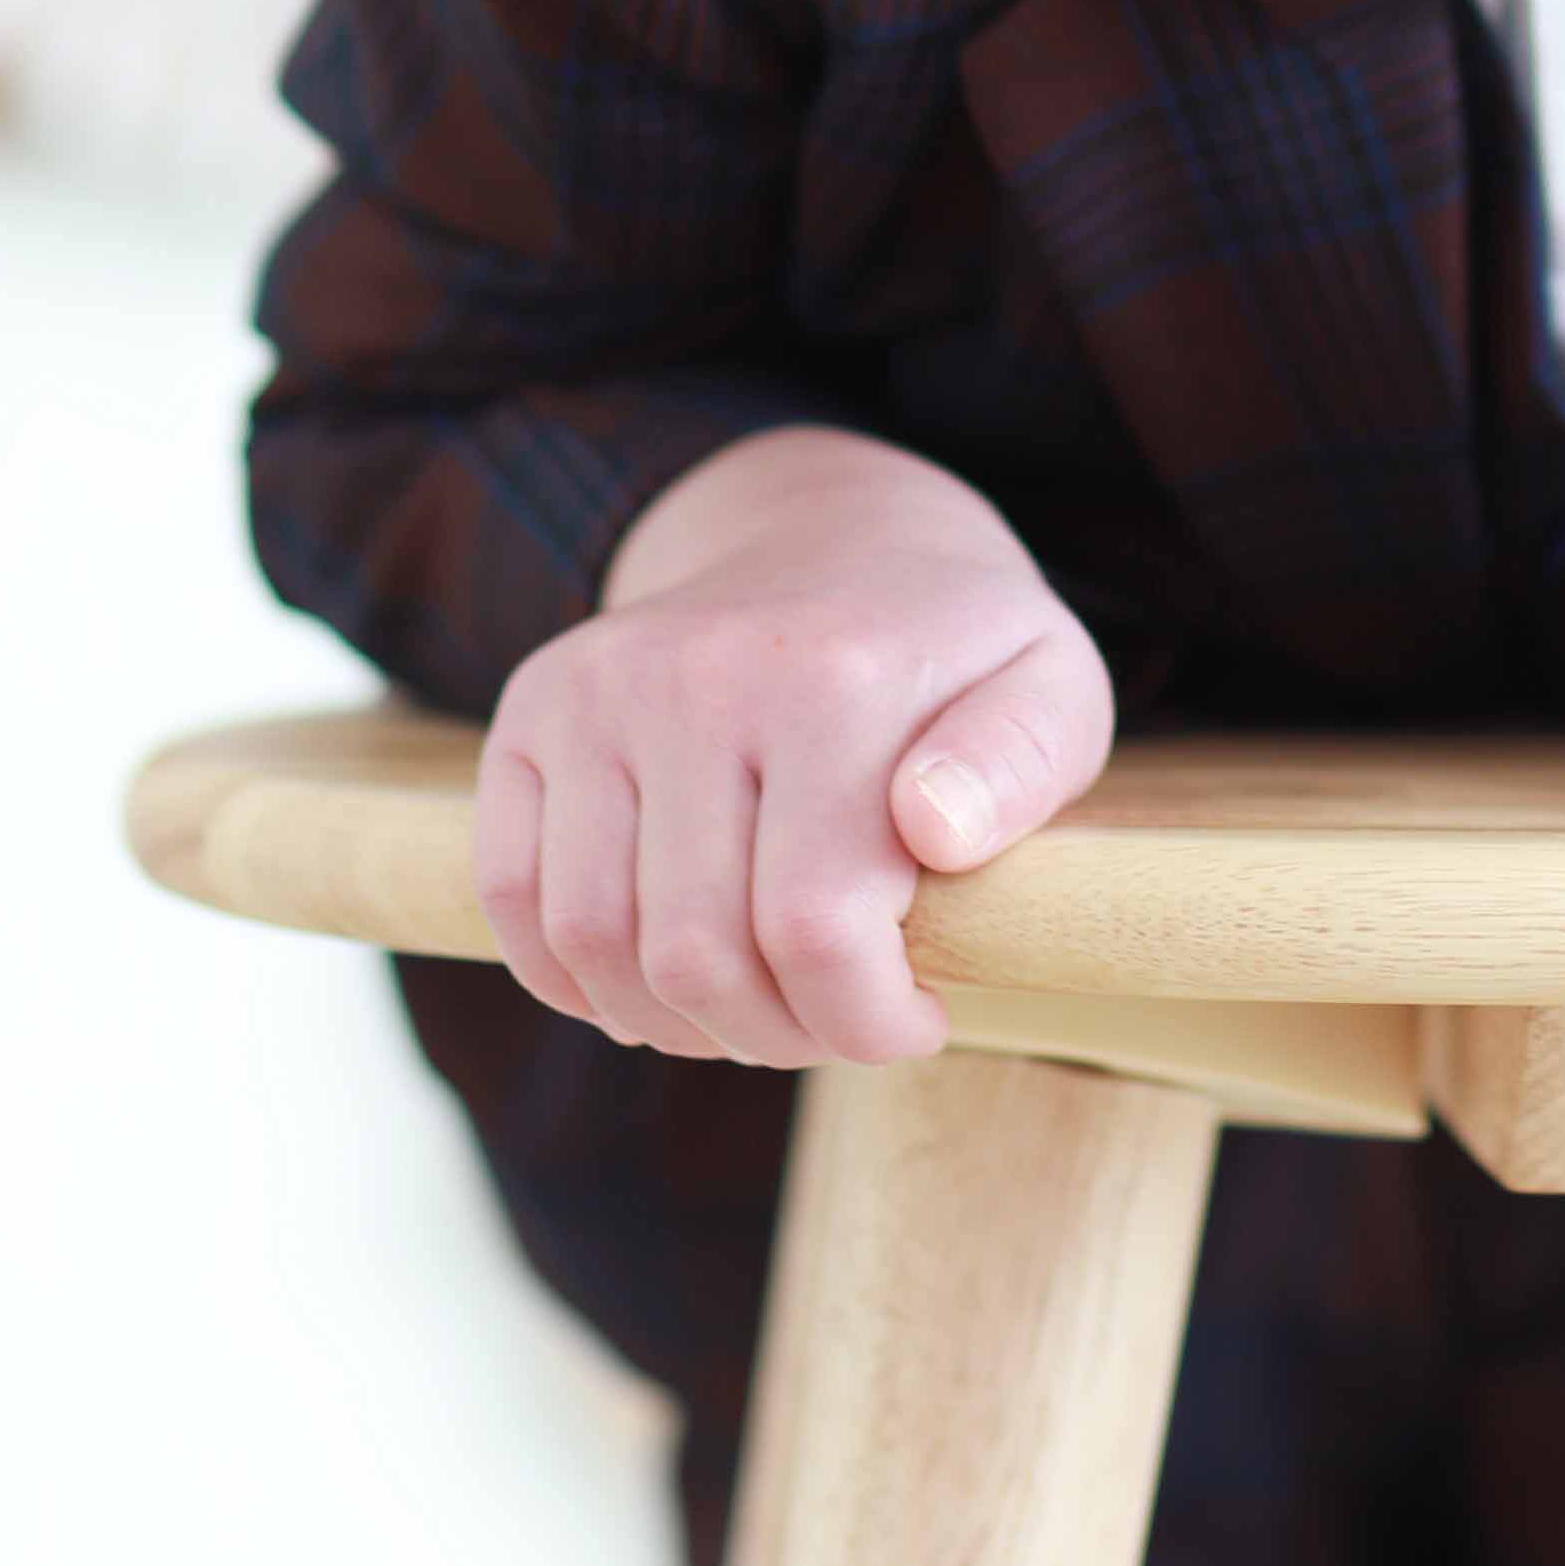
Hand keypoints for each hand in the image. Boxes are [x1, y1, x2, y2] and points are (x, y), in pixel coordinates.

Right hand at [470, 427, 1112, 1067]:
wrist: (832, 528)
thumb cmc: (955, 648)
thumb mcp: (1050, 686)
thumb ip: (1022, 764)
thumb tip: (935, 829)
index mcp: (835, 679)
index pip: (815, 929)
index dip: (862, 1022)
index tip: (916, 1020)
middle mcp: (696, 674)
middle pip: (696, 956)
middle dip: (777, 1036)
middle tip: (834, 1019)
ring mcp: (599, 688)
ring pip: (595, 943)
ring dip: (675, 1023)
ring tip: (754, 1006)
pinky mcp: (534, 707)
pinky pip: (514, 896)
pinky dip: (573, 977)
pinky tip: (656, 982)